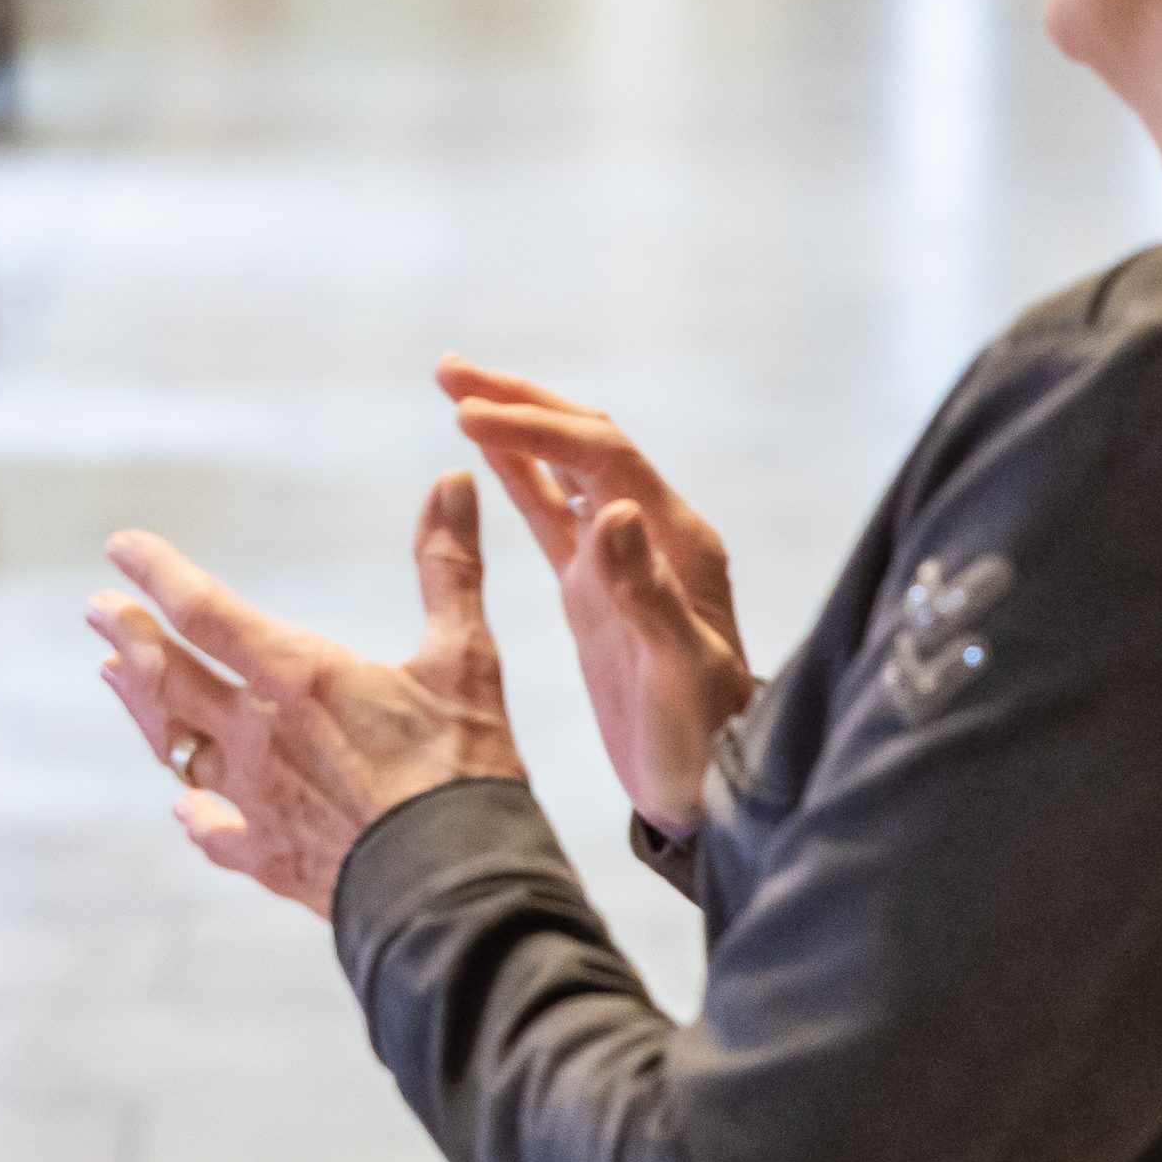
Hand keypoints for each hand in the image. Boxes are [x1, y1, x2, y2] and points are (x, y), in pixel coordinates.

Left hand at [86, 473, 526, 915]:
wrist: (452, 886)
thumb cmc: (462, 766)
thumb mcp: (463, 655)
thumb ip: (449, 565)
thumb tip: (453, 479)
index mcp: (294, 676)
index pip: (203, 610)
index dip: (157, 573)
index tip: (121, 549)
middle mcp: (255, 735)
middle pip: (170, 676)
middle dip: (130, 637)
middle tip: (97, 613)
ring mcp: (254, 800)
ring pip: (178, 747)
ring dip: (145, 708)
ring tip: (114, 679)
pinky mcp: (268, 856)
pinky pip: (215, 831)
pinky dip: (196, 814)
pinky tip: (185, 809)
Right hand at [440, 357, 754, 834]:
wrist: (712, 790)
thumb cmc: (703, 738)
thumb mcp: (678, 672)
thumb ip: (646, 592)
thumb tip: (606, 509)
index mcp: (674, 541)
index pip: (601, 456)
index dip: (536, 429)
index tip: (470, 416)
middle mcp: (649, 533)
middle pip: (582, 441)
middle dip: (519, 402)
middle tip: (448, 371)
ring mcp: (619, 558)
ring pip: (563, 468)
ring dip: (515, 425)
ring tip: (455, 389)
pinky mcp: (594, 589)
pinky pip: (551, 515)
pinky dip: (517, 475)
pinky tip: (482, 451)